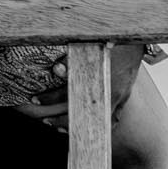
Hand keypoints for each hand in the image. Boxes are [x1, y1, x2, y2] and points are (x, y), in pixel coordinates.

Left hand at [9, 42, 148, 132]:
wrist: (133, 39)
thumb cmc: (107, 40)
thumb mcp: (88, 45)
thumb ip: (74, 59)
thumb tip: (57, 69)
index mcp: (98, 77)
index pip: (68, 93)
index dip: (50, 98)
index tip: (34, 100)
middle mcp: (109, 91)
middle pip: (80, 111)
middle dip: (59, 118)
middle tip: (44, 120)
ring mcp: (119, 97)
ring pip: (96, 119)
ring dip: (77, 124)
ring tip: (59, 127)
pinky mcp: (125, 97)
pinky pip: (113, 118)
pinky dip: (99, 125)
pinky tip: (88, 129)